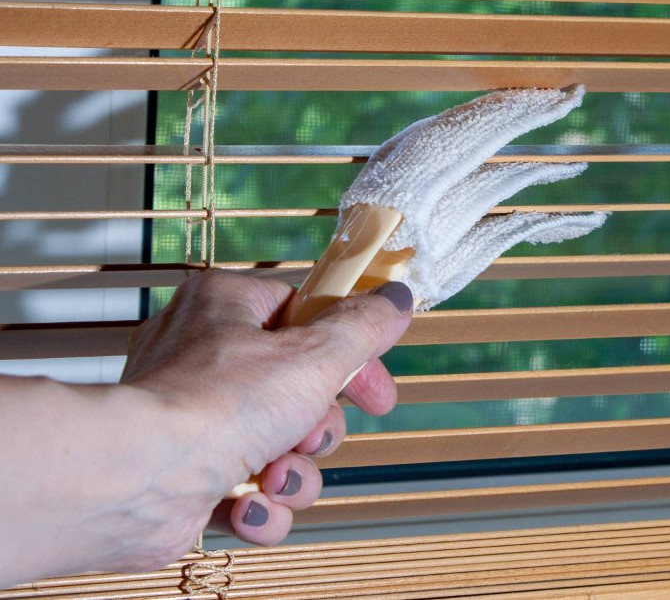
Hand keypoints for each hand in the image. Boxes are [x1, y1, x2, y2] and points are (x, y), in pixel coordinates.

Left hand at [119, 270, 411, 556]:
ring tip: (272, 476)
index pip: (308, 318)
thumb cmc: (213, 405)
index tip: (375, 391)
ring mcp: (196, 420)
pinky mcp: (189, 476)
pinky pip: (250, 493)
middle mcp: (206, 356)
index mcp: (228, 307)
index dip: (350, 358)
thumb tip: (395, 299)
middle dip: (318, 430)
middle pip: (303, 392)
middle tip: (309, 435)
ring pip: (283, 449)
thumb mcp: (314, 354)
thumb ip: (363, 326)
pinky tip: (247, 507)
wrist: (137, 482)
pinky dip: (259, 508)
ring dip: (294, 474)